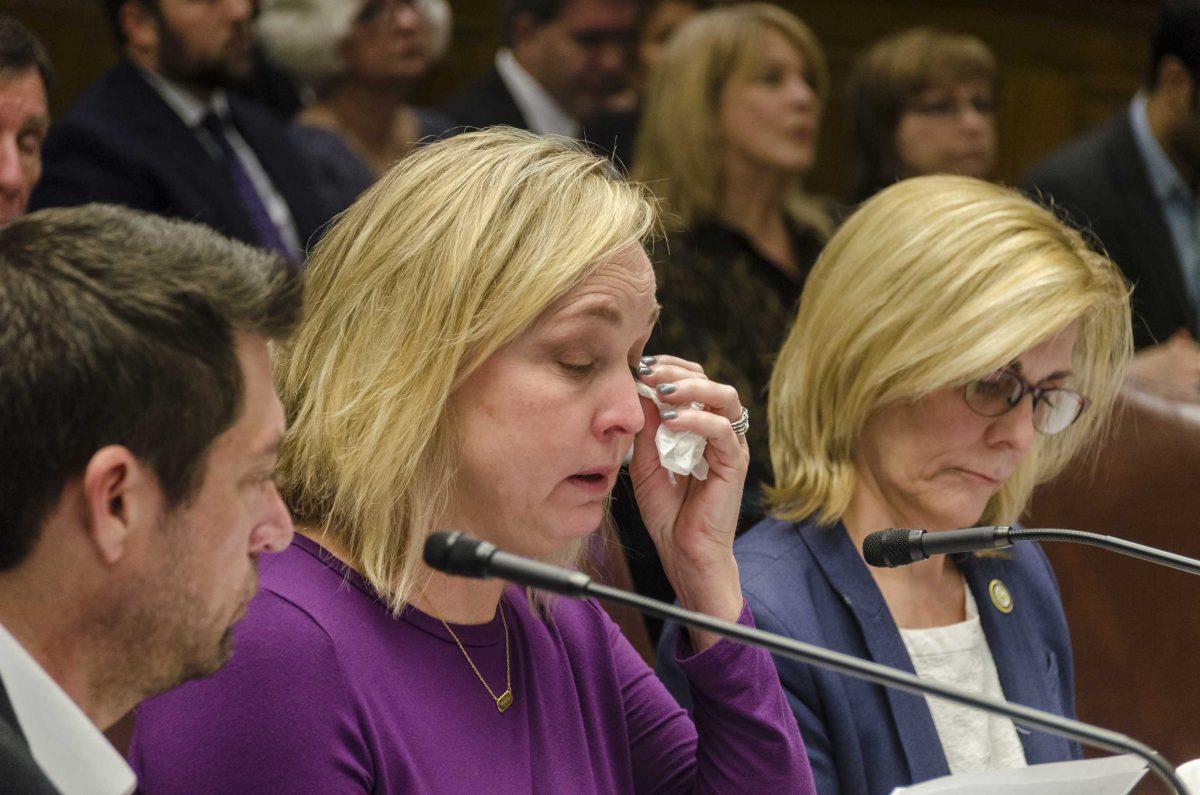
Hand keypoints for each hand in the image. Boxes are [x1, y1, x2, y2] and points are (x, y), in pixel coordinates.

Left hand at [628, 355, 747, 648]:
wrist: (684, 554)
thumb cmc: (668, 513)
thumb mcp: (647, 463)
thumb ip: (646, 430)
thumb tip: (639, 391)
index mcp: (700, 428)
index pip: (692, 381)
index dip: (668, 369)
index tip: (637, 367)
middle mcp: (720, 432)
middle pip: (709, 381)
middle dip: (677, 370)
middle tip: (646, 371)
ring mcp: (730, 446)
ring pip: (725, 397)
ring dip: (692, 387)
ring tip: (662, 389)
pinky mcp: (734, 464)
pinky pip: (723, 431)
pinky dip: (697, 420)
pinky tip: (671, 420)